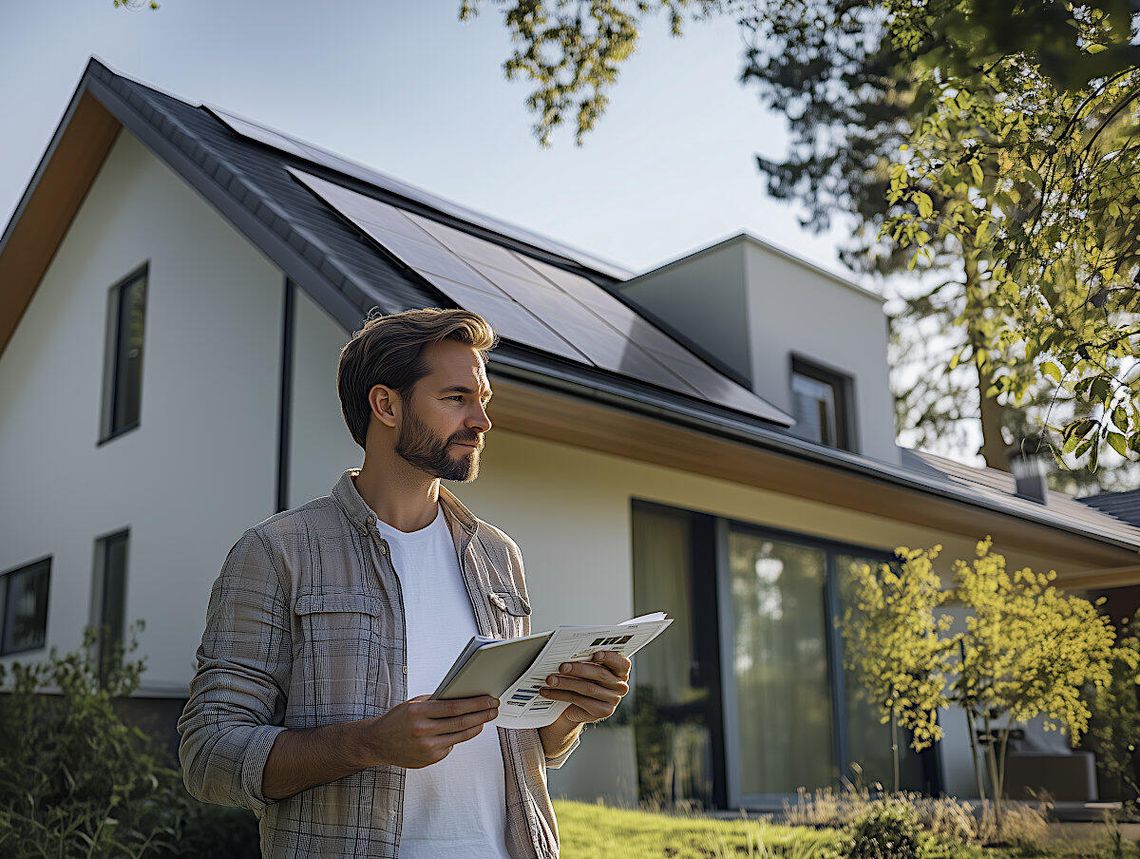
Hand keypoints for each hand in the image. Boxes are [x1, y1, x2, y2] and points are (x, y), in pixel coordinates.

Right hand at [360, 694, 498, 768]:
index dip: (476, 704)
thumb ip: (436, 702)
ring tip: (486, 719)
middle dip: (482, 715)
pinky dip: (458, 737)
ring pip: (460, 736)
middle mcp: (423, 731)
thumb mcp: (413, 704)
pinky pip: (450, 746)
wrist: (377, 743)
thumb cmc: (396, 720)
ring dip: (477, 726)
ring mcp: (426, 747)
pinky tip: (463, 730)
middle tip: (494, 709)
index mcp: (419, 712)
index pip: (455, 707)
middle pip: (462, 722)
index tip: (489, 700)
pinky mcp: (429, 759)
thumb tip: (462, 697)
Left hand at [537, 650, 630, 724]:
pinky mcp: (602, 712)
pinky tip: (548, 692)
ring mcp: (613, 700)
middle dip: (579, 669)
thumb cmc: (583, 679)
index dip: (609, 658)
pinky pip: (580, 701)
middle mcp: (620, 685)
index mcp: (621, 670)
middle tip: (562, 666)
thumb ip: (585, 659)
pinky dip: (560, 695)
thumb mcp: (587, 667)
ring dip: (566, 682)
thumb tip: (567, 651)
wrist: (577, 705)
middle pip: (600, 675)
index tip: (595, 654)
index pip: (622, 663)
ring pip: (588, 688)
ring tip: (550, 679)